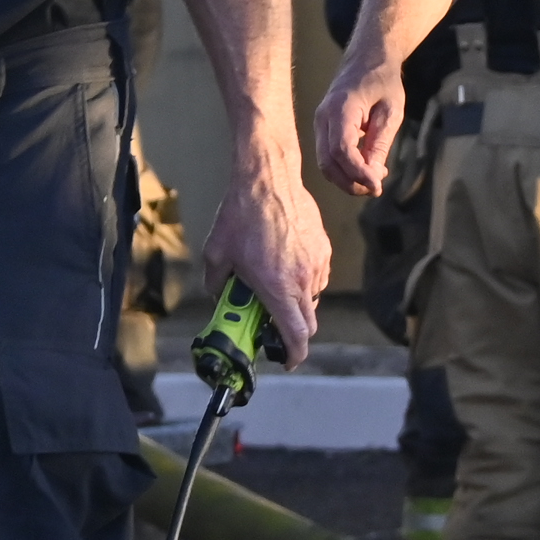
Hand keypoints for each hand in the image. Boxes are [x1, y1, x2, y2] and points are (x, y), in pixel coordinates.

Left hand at [202, 155, 331, 365]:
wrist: (267, 179)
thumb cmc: (242, 215)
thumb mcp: (217, 254)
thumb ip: (216, 284)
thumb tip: (218, 295)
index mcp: (278, 287)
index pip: (296, 335)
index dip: (294, 355)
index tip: (288, 360)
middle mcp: (303, 279)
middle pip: (308, 322)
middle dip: (292, 331)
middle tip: (272, 323)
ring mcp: (316, 262)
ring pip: (313, 297)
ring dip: (296, 302)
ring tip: (274, 285)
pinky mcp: (323, 247)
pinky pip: (318, 275)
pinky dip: (304, 280)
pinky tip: (285, 264)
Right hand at [315, 55, 407, 196]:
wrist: (369, 57)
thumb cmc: (383, 81)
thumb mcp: (391, 111)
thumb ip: (380, 144)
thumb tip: (372, 177)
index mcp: (340, 108)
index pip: (341, 150)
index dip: (358, 173)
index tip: (378, 186)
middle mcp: (323, 117)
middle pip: (327, 163)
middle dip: (351, 182)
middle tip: (377, 188)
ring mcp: (320, 122)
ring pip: (325, 163)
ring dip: (348, 178)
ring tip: (375, 179)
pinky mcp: (324, 128)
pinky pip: (329, 155)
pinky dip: (346, 168)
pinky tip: (368, 168)